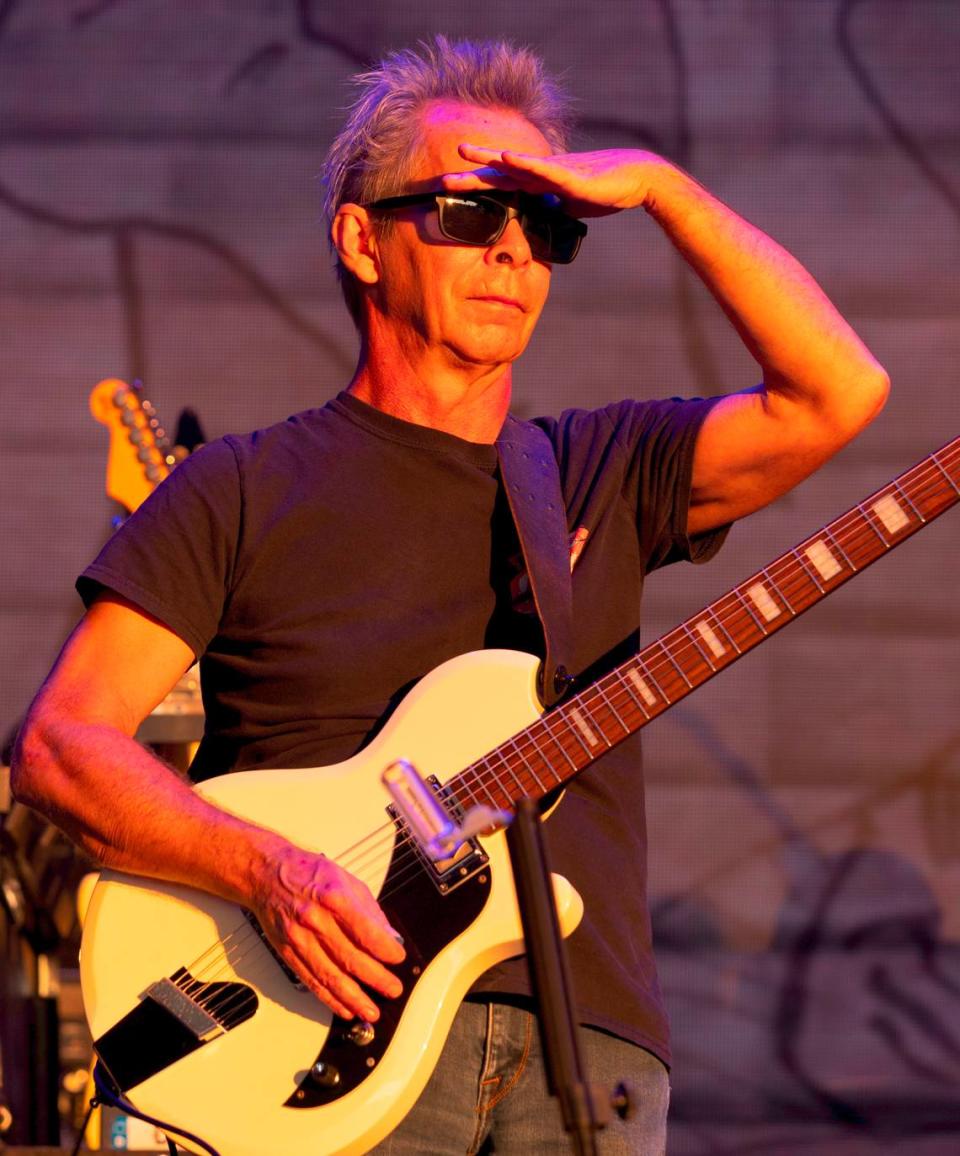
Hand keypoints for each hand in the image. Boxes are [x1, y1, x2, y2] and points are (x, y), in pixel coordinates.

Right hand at [250, 843, 404, 1021]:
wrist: (266, 874)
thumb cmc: (307, 873)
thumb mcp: (346, 879)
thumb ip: (369, 909)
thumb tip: (389, 936)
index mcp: (333, 897)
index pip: (366, 931)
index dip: (385, 949)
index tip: (399, 958)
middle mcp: (315, 920)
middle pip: (350, 958)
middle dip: (376, 979)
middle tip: (393, 989)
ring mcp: (299, 939)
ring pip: (330, 977)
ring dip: (354, 998)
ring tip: (371, 1011)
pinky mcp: (288, 953)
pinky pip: (311, 981)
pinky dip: (329, 999)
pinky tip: (344, 1008)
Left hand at [441, 144, 675, 218]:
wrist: (637, 180)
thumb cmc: (604, 192)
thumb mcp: (568, 209)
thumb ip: (549, 213)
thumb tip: (534, 228)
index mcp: (538, 185)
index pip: (500, 189)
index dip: (475, 191)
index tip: (449, 197)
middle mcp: (540, 173)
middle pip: (498, 175)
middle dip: (469, 177)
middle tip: (440, 179)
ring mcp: (553, 171)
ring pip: (514, 165)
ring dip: (488, 159)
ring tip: (461, 151)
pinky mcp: (570, 174)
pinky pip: (542, 168)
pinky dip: (523, 163)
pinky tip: (505, 157)